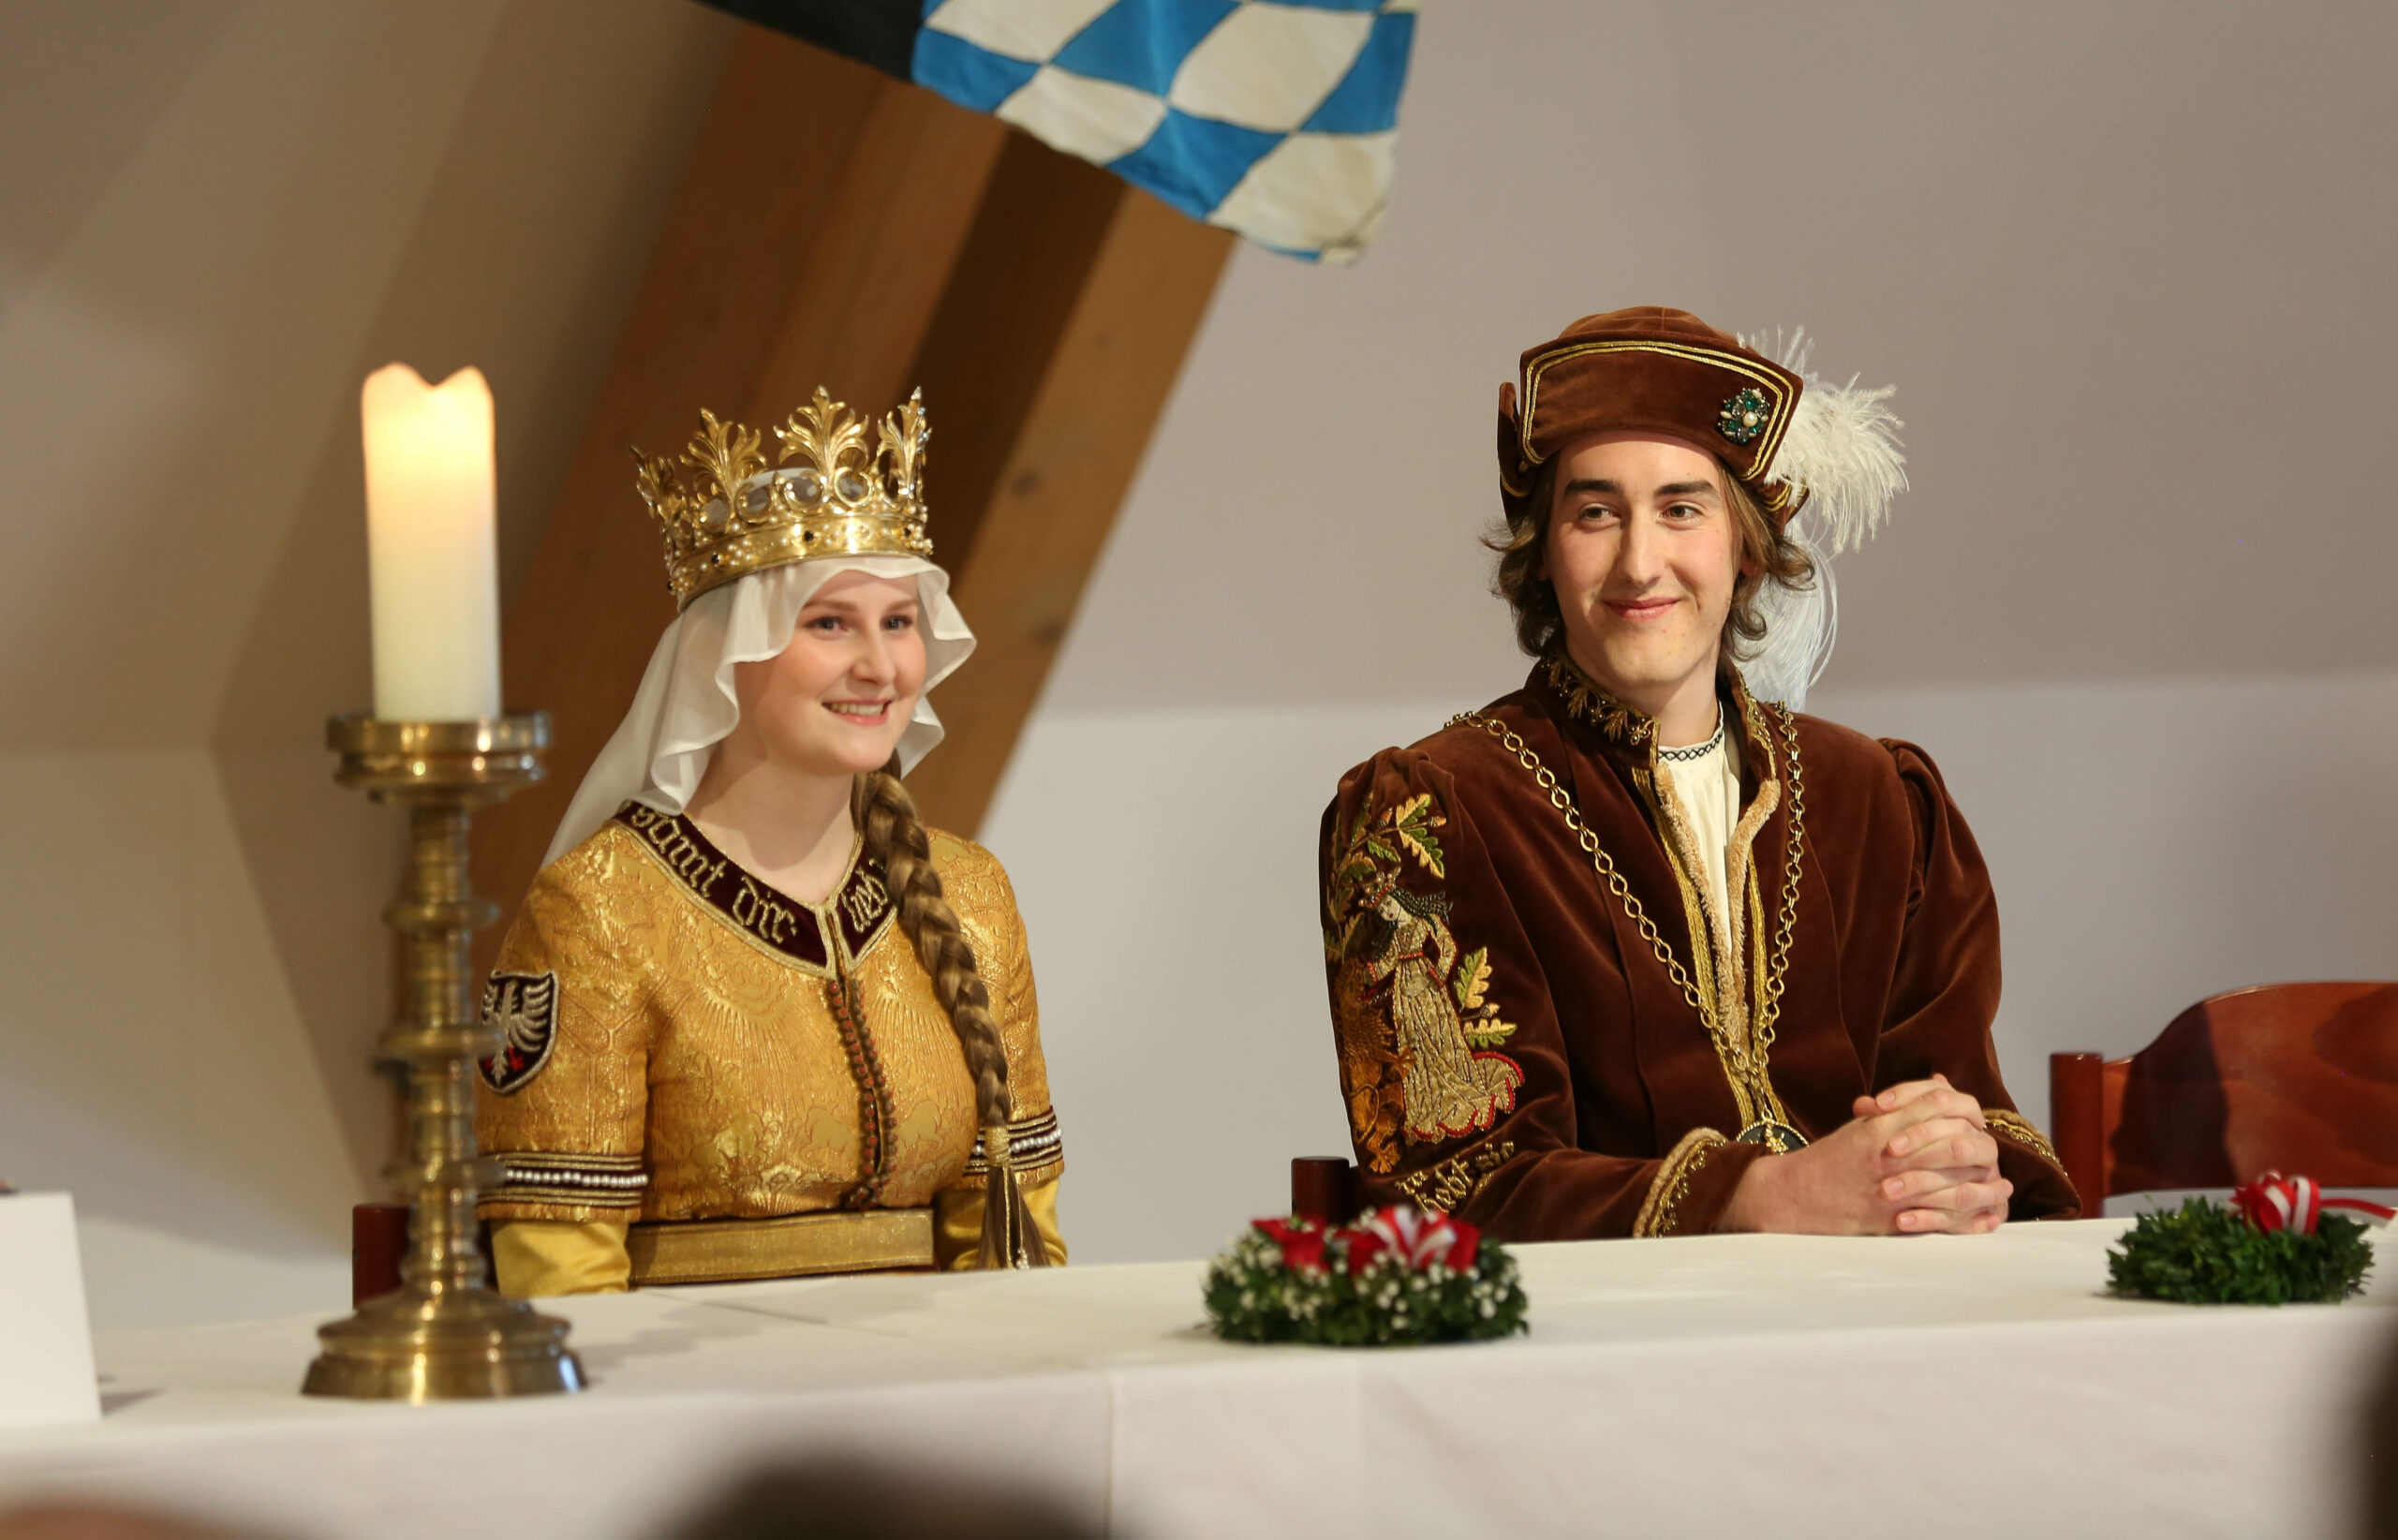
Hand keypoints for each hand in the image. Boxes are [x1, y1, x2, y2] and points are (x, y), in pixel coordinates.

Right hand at [1718, 1075, 2011, 1235]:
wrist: (1793, 1196)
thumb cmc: (1829, 1160)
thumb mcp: (1863, 1124)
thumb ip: (1903, 1106)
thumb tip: (1942, 1087)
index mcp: (1881, 1122)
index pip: (1937, 1103)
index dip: (1964, 1110)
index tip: (1976, 1122)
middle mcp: (1889, 1151)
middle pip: (1955, 1140)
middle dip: (1983, 1148)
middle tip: (1994, 1155)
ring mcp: (1891, 1186)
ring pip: (1954, 1182)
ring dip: (1985, 1187)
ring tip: (2002, 1188)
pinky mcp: (1891, 1219)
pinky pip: (1941, 1219)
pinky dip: (1969, 1220)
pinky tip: (1986, 1218)